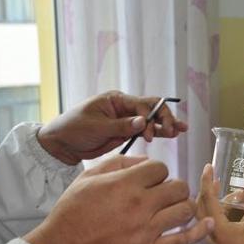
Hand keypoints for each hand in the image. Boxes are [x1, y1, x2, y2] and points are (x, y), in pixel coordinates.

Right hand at [25, 156, 213, 243]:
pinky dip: (200, 232)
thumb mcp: (90, 176)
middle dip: (174, 188)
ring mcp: (148, 229)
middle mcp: (141, 204)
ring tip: (175, 209)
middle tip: (164, 195)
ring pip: (185, 210)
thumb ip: (120, 162)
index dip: (158, 172)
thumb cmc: (73, 211)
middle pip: (178, 187)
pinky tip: (208, 224)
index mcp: (126, 184)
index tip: (150, 181)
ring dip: (184, 206)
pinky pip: (183, 240)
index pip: (161, 168)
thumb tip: (146, 160)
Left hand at [37, 91, 187, 164]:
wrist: (62, 144)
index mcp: (116, 100)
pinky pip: (147, 130)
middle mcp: (124, 107)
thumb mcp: (96, 126)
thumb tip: (142, 122)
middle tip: (172, 130)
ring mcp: (127, 120)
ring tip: (181, 130)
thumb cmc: (73, 128)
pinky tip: (173, 134)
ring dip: (166, 124)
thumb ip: (121, 126)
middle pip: (151, 108)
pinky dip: (159, 132)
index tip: (145, 133)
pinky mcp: (127, 133)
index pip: (140, 104)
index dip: (148, 117)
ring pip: (152, 120)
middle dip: (163, 118)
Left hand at [197, 164, 243, 243]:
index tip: (208, 166)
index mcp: (216, 226)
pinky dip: (220, 211)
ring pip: (208, 215)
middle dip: (207, 190)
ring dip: (215, 200)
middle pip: (201, 206)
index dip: (207, 180)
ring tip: (227, 190)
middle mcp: (211, 233)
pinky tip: (234, 208)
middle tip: (214, 177)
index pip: (207, 198)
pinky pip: (215, 222)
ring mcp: (216, 240)